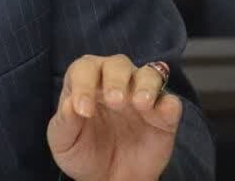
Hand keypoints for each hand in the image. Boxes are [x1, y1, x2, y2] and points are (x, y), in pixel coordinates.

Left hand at [46, 54, 181, 180]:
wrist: (108, 180)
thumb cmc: (82, 153)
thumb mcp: (63, 142)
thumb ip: (65, 122)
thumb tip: (68, 104)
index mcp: (87, 84)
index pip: (85, 69)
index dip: (84, 84)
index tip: (84, 111)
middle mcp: (115, 84)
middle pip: (118, 64)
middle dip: (116, 79)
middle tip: (115, 101)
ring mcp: (141, 98)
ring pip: (149, 74)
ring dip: (146, 84)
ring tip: (140, 103)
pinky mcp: (163, 117)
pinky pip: (170, 103)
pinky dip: (169, 104)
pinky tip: (163, 111)